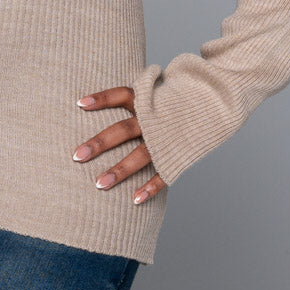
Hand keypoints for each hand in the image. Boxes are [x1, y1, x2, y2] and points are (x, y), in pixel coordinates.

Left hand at [73, 86, 166, 204]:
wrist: (211, 103)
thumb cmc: (172, 98)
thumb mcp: (154, 89)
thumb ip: (131, 94)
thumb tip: (94, 98)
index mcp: (147, 100)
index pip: (120, 95)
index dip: (101, 99)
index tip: (79, 104)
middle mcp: (153, 119)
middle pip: (123, 130)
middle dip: (100, 143)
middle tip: (77, 156)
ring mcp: (165, 139)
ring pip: (139, 156)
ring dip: (119, 171)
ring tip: (98, 185)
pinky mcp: (177, 155)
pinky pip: (162, 173)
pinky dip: (150, 188)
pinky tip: (134, 200)